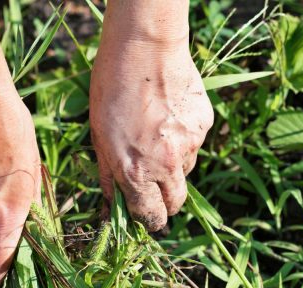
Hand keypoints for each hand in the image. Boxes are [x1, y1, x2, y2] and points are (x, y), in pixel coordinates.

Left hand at [89, 0, 213, 230]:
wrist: (144, 51)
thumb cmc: (110, 93)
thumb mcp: (98, 138)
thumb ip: (109, 176)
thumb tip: (111, 205)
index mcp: (135, 173)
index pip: (151, 217)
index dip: (147, 220)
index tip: (144, 216)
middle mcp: (167, 165)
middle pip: (175, 203)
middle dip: (164, 203)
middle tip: (152, 188)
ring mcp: (190, 145)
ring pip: (185, 172)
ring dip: (172, 167)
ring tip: (154, 137)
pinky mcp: (204, 125)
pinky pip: (194, 144)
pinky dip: (182, 140)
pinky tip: (167, 117)